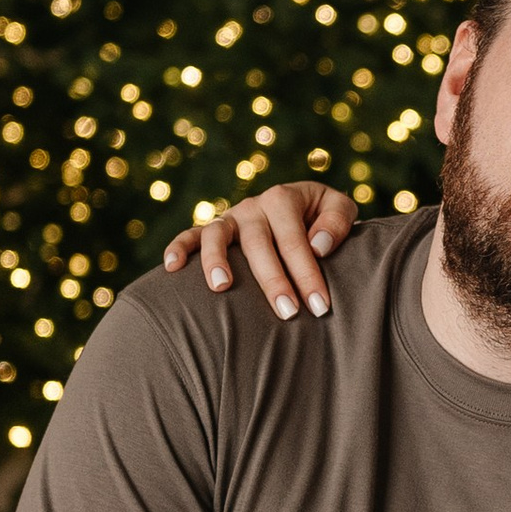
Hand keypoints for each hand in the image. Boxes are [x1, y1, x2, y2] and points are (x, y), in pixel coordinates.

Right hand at [163, 182, 358, 318]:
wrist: (300, 209)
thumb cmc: (321, 217)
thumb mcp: (339, 209)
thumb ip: (336, 221)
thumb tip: (318, 246)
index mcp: (284, 198)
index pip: (296, 240)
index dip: (308, 273)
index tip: (321, 306)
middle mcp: (253, 206)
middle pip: (259, 244)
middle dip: (273, 280)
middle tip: (288, 312)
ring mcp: (230, 218)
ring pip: (218, 236)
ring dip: (217, 260)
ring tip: (221, 288)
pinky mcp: (212, 230)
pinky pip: (190, 236)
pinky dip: (178, 248)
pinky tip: (171, 268)